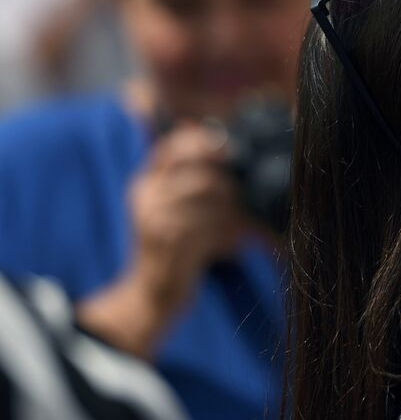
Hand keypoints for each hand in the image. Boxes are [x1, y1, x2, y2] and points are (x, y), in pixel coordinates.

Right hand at [78, 122, 246, 356]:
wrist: (154, 292)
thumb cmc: (175, 244)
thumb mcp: (173, 205)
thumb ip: (187, 172)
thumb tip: (196, 126)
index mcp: (145, 184)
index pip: (170, 147)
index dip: (201, 142)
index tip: (227, 149)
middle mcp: (146, 197)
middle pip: (193, 168)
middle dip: (223, 178)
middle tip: (236, 193)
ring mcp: (155, 219)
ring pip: (205, 192)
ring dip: (228, 204)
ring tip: (235, 219)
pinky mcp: (170, 242)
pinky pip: (209, 222)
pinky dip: (228, 228)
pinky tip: (232, 241)